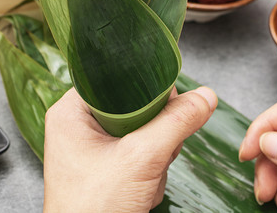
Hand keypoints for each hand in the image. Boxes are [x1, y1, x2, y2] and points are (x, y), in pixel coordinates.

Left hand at [43, 86, 216, 211]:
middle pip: (132, 105)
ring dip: (155, 153)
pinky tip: (142, 185)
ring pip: (140, 130)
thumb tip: (205, 97)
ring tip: (145, 175)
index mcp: (71, 111)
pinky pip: (138, 151)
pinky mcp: (105, 165)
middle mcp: (78, 125)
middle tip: (154, 151)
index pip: (114, 77)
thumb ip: (176, 123)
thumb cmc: (93, 208)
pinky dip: (149, 167)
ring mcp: (92, 147)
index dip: (145, 86)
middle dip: (155, 130)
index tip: (166, 102)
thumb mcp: (141, 159)